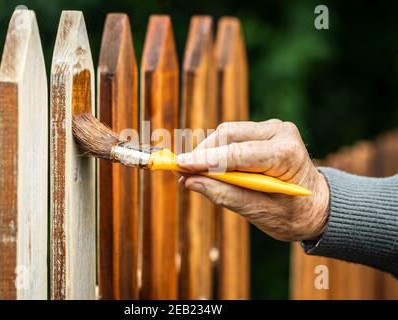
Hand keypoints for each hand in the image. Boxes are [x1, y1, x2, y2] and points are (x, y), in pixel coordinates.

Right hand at [176, 120, 329, 241]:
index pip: (236, 153)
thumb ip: (225, 195)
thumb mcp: (261, 213)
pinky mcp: (263, 131)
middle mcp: (280, 132)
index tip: (179, 166)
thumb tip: (190, 181)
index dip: (204, 160)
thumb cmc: (294, 214)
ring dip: (208, 152)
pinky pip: (232, 137)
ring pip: (227, 133)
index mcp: (286, 153)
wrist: (317, 205)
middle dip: (203, 153)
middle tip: (183, 174)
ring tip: (195, 175)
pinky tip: (211, 169)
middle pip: (228, 134)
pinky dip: (218, 152)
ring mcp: (272, 128)